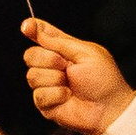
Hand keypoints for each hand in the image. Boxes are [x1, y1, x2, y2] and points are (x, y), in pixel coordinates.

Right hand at [20, 19, 131, 134]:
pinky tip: (68, 97)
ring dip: (54, 79)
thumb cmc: (104, 80)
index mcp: (63, 50)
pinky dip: (56, 95)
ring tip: (70, 85)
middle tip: (66, 66)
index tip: (27, 27)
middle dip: (48, 59)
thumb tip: (33, 25)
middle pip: (30, 55)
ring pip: (32, 76)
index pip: (41, 35)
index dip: (31, 29)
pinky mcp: (45, 104)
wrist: (108, 108)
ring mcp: (47, 85)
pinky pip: (39, 95)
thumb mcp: (84, 52)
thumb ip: (57, 40)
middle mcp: (52, 66)